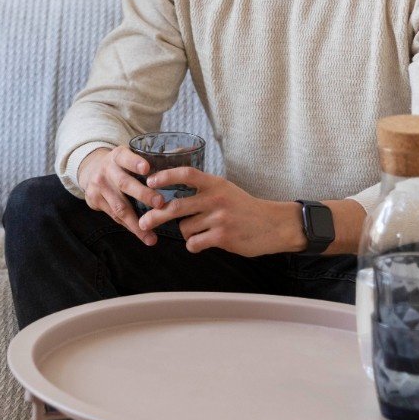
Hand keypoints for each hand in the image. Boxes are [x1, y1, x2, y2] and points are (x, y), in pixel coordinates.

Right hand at [77, 145, 164, 245]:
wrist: (91, 170)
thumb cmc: (121, 165)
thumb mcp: (131, 154)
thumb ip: (155, 156)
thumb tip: (187, 150)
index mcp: (117, 156)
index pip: (125, 157)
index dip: (135, 162)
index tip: (147, 168)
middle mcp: (106, 170)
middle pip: (124, 183)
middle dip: (143, 195)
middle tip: (160, 203)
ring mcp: (99, 187)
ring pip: (119, 206)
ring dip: (137, 222)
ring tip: (152, 234)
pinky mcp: (95, 201)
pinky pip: (115, 217)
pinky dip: (131, 227)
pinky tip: (144, 235)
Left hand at [137, 167, 301, 255]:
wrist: (274, 225)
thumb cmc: (246, 208)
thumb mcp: (226, 190)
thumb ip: (203, 192)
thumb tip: (172, 200)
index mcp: (215, 183)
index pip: (186, 174)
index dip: (165, 176)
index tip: (149, 182)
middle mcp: (216, 198)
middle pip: (176, 206)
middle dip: (156, 215)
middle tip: (144, 222)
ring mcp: (219, 218)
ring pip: (184, 228)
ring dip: (186, 233)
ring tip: (199, 232)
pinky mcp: (223, 237)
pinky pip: (194, 243)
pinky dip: (194, 245)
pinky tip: (202, 243)